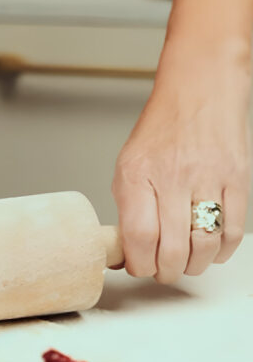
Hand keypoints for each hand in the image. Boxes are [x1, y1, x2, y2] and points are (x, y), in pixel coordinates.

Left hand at [113, 47, 250, 282]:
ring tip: (185, 264)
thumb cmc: (162, 129)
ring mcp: (208, 179)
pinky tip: (211, 252)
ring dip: (194, 266)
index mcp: (138, 175)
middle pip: (171, 247)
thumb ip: (127, 207)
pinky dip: (222, 251)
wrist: (201, 90)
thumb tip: (124, 251)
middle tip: (162, 271)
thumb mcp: (128, 164)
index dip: (139, 263)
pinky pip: (233, 230)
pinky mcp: (238, 180)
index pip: (138, 236)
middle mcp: (173, 177)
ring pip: (204, 244)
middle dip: (165, 271)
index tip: (138, 267)